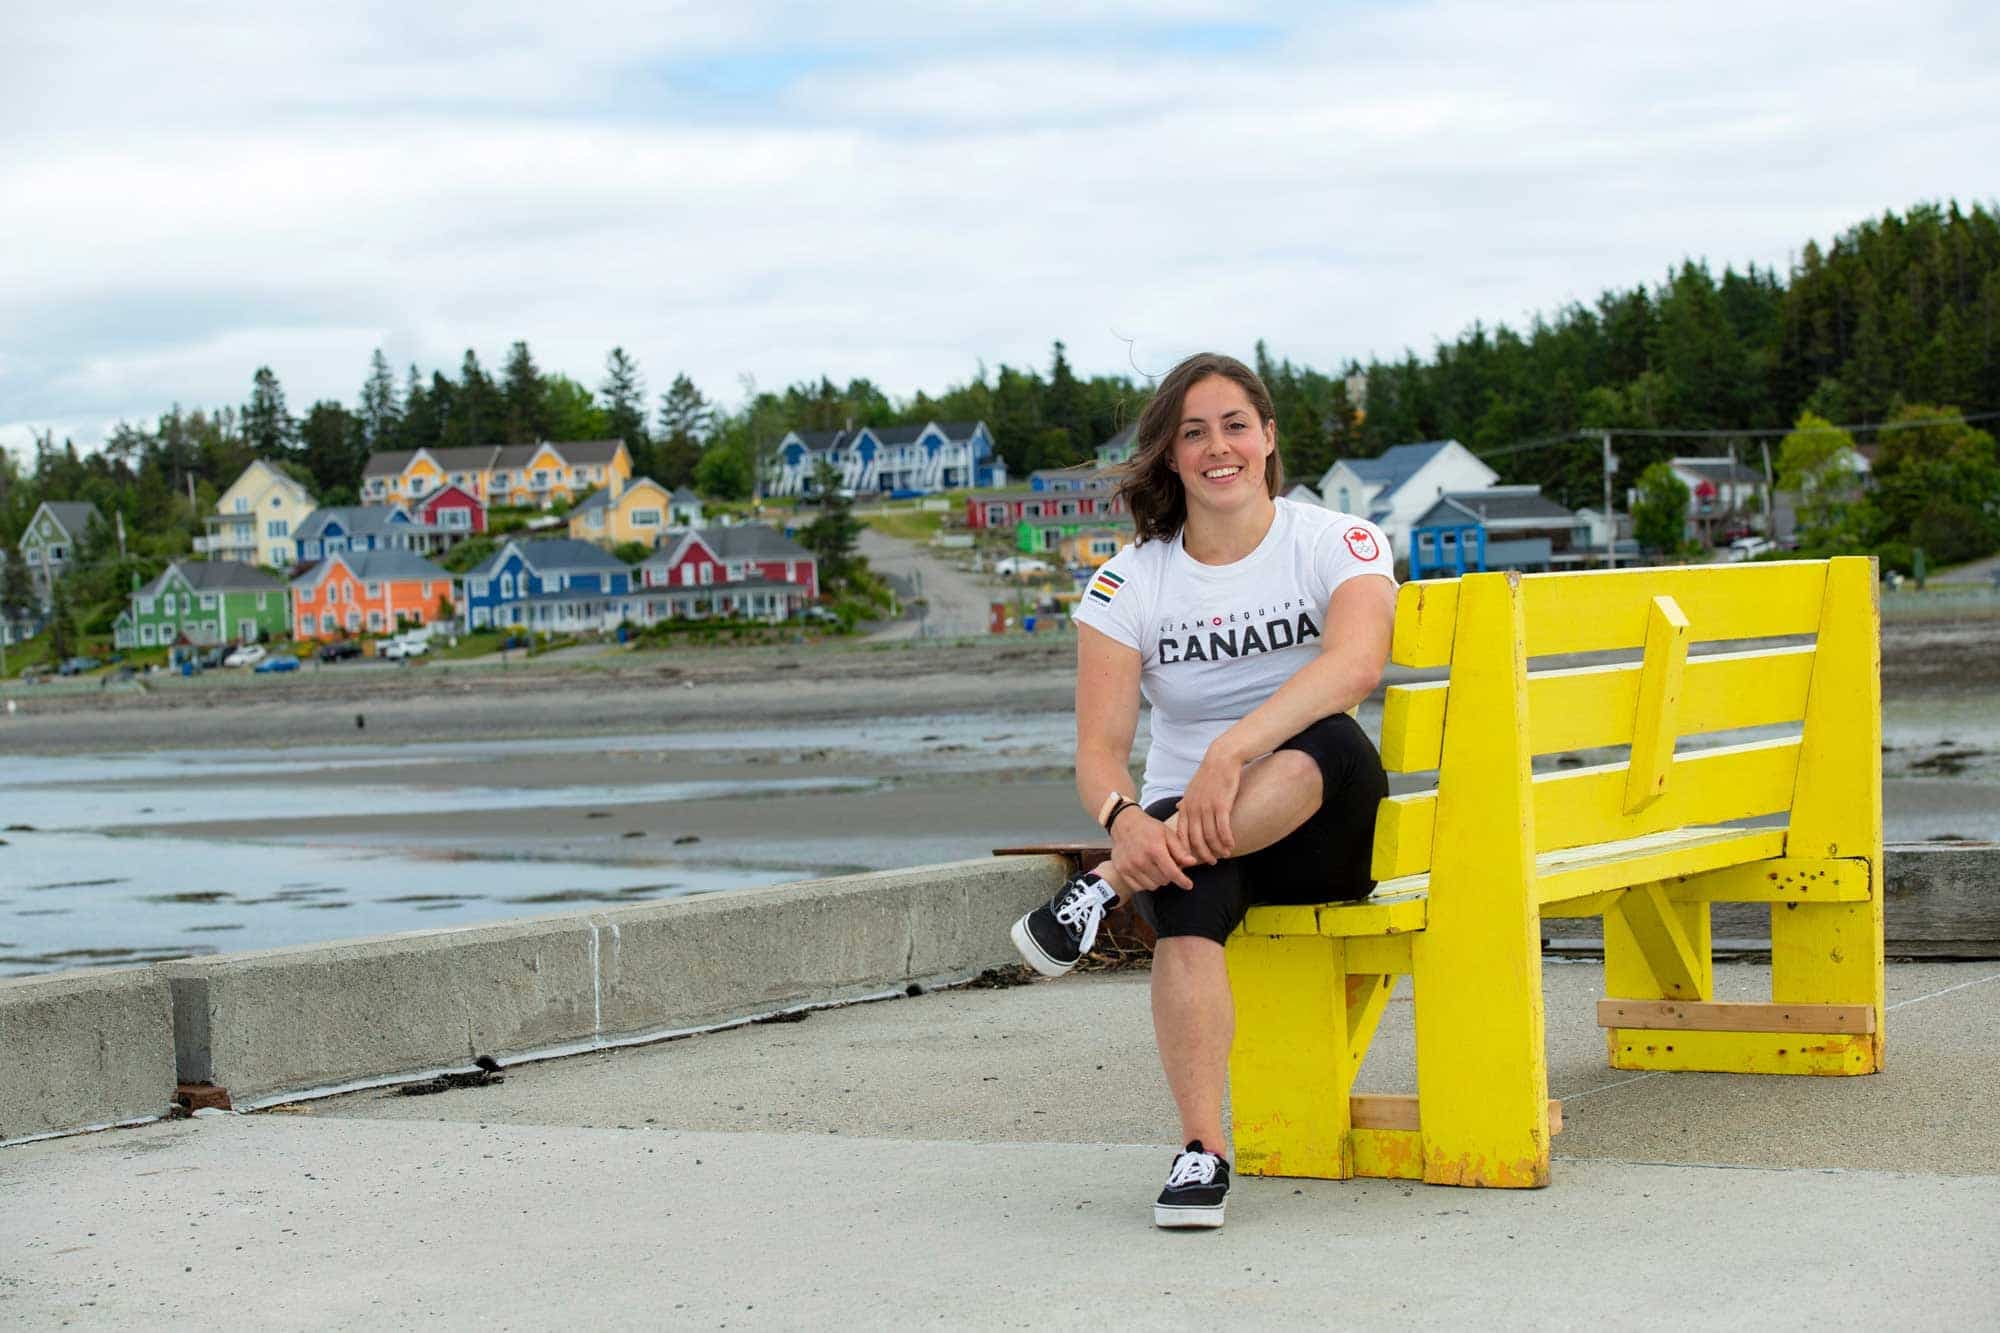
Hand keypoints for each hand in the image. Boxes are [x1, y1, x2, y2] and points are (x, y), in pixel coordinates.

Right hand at [1110, 810, 1195, 891]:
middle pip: (1163, 880)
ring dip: (1157, 880)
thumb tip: (1192, 862)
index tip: (1188, 885)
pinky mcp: (1121, 871)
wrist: (1124, 823)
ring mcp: (1129, 866)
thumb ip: (1180, 850)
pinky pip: (1138, 887)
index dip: (1182, 881)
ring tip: (1155, 867)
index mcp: (1154, 849)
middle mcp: (1140, 859)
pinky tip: (1145, 871)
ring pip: (1151, 886)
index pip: (1172, 873)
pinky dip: (1144, 882)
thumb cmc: (1148, 828)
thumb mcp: (1167, 834)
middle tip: (1167, 865)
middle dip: (1169, 875)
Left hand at [1177, 746, 1243, 864]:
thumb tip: (1177, 807)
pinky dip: (1227, 839)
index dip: (1187, 850)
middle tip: (1212, 861)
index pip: (1182, 835)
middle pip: (1196, 840)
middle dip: (1204, 853)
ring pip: (1210, 836)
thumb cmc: (1208, 774)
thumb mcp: (1191, 788)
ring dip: (1218, 848)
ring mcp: (1206, 807)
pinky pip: (1223, 828)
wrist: (1222, 759)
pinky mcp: (1221, 805)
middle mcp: (1193, 809)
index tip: (1194, 859)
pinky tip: (1232, 844)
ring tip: (1225, 854)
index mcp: (1185, 807)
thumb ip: (1185, 801)